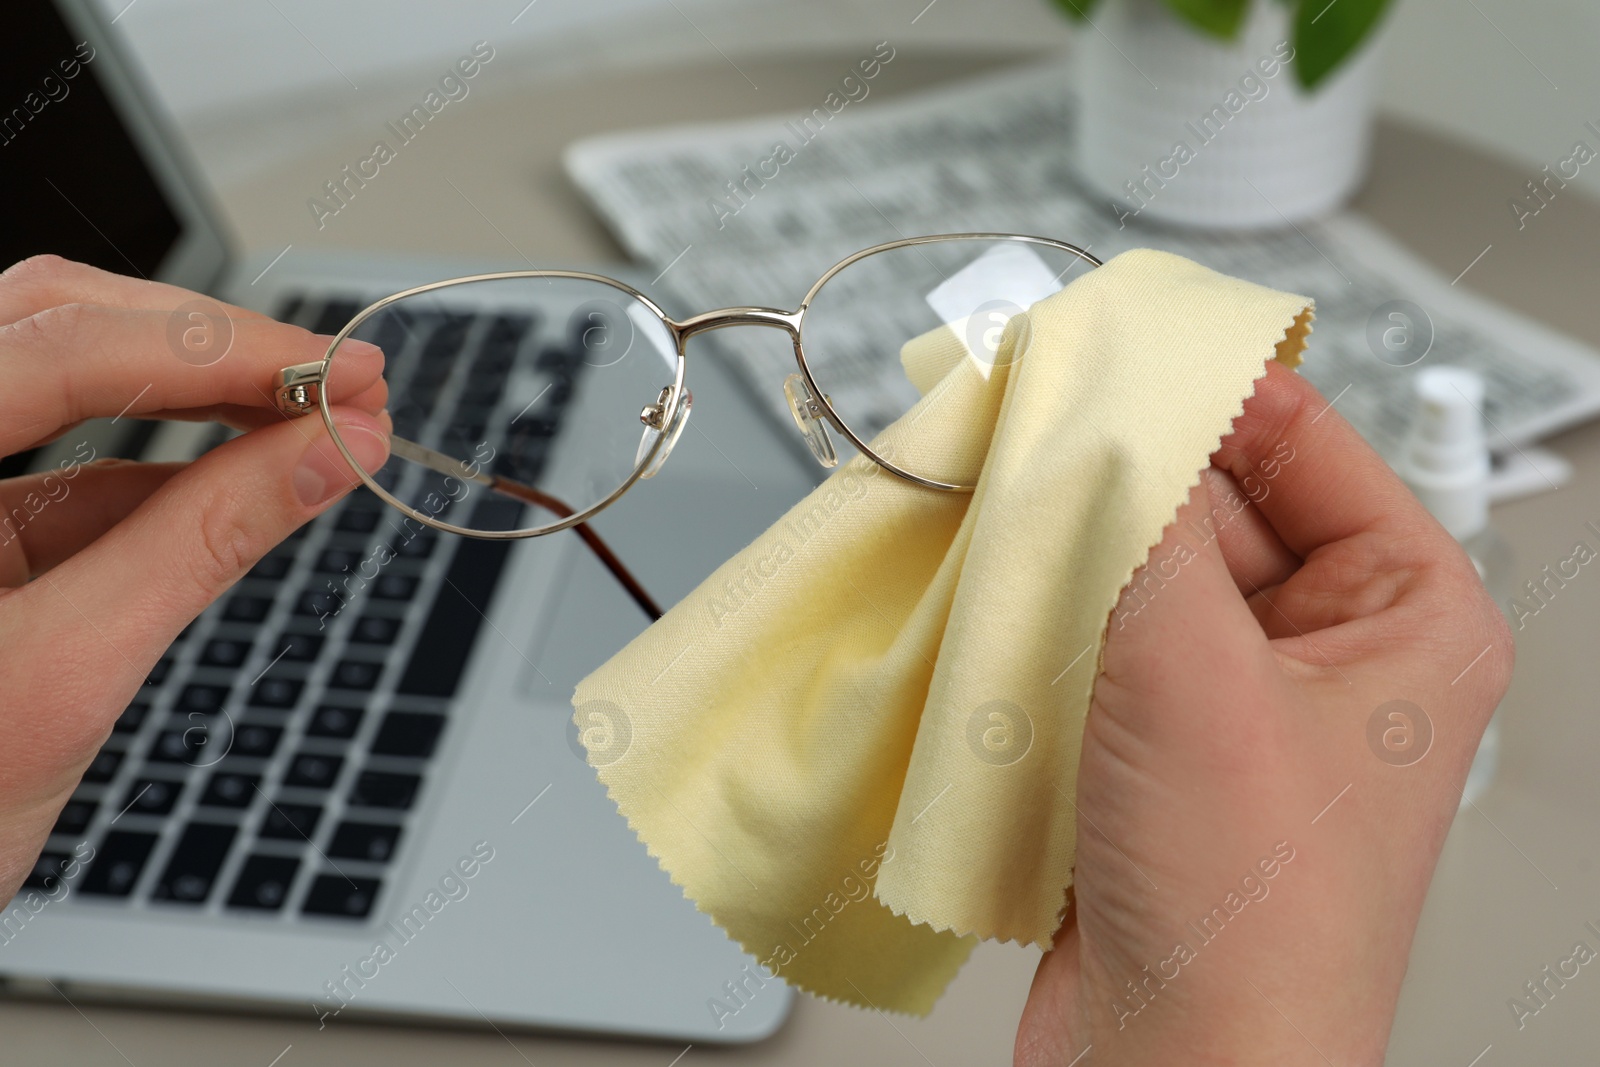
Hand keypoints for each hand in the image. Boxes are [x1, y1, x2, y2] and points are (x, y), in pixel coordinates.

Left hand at [0, 256, 390, 900]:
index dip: (219, 350)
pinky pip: (76, 462)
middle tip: (340, 378)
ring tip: (319, 414)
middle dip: (213, 345)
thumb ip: (203, 546)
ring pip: (68, 371)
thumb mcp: (70, 676)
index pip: (63, 351)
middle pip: (60, 324)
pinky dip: (175, 465)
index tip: (339, 373)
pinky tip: (253, 473)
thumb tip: (325, 456)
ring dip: (203, 389)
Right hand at [1014, 362, 1513, 1065]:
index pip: (1305, 439)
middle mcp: (1332, 658)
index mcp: (1406, 616)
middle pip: (1208, 505)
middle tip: (1021, 431)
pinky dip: (1039, 629)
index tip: (1105, 336)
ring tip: (997, 526)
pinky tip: (993, 617)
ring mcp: (1240, 709)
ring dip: (1063, 559)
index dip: (1203, 380)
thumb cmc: (1250, 919)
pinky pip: (1095, 651)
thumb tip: (1099, 399)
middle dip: (1110, 477)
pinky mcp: (1158, 757)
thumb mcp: (1195, 671)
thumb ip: (1145, 515)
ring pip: (1136, 579)